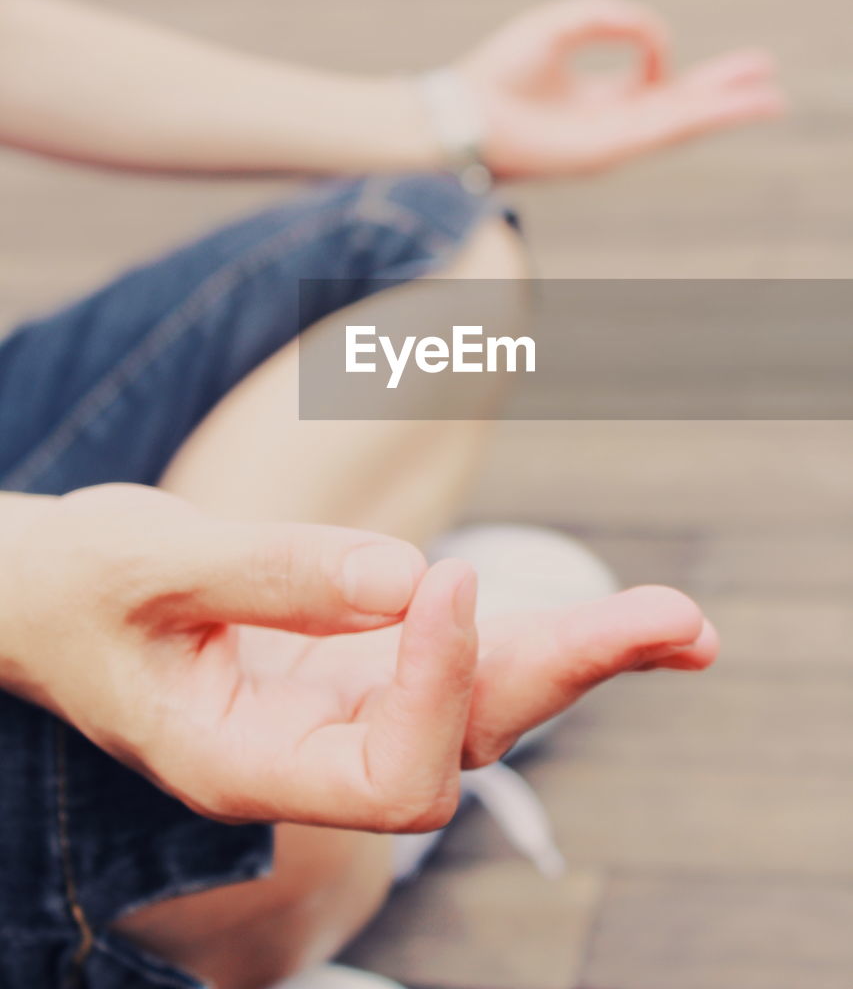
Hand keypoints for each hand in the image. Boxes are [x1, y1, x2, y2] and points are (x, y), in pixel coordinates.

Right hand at [0, 484, 715, 832]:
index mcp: (245, 764)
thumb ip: (272, 574)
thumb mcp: (148, 567)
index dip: (437, 682)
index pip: (389, 769)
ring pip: (481, 703)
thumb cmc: (73, 587)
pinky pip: (458, 657)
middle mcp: (308, 752)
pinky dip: (529, 630)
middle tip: (681, 624)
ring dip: (581, 656)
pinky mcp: (353, 661)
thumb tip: (410, 579)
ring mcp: (338, 707)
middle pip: (469, 742)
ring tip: (682, 625)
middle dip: (571, 676)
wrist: (46, 596)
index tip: (444, 576)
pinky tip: (608, 621)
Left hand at [458, 0, 784, 176]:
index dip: (690, 73)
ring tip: (772, 99)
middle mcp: (609, 123)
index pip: (657, 87)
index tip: (677, 48)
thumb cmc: (500, 71)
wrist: (465, 111)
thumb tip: (656, 38)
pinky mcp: (607, 151)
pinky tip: (731, 106)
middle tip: (765, 75)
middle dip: (724, 92)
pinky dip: (699, 117)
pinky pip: (662, 130)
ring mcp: (611, 141)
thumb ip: (614, 16)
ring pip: (681, 124)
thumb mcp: (563, 23)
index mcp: (598, 99)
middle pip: (680, 107)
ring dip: (727, 110)